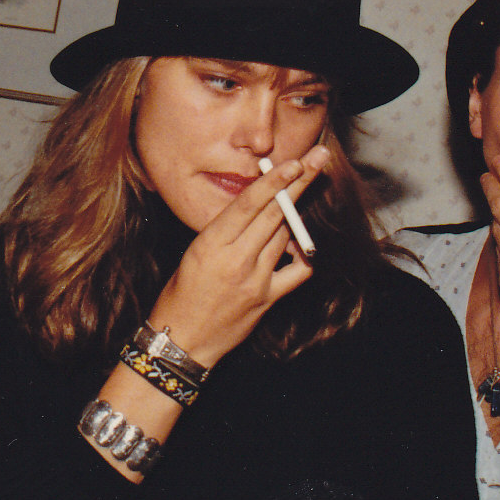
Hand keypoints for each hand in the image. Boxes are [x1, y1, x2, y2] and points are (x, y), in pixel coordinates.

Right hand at [149, 146, 328, 365]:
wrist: (183, 341)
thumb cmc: (181, 294)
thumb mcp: (194, 253)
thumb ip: (225, 231)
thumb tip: (255, 206)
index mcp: (211, 244)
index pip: (248, 203)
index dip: (274, 180)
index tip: (294, 162)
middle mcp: (236, 260)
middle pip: (276, 213)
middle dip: (299, 182)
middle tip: (318, 159)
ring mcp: (256, 280)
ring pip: (285, 235)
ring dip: (295, 212)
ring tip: (304, 189)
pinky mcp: (269, 299)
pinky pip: (297, 270)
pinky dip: (301, 253)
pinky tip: (299, 244)